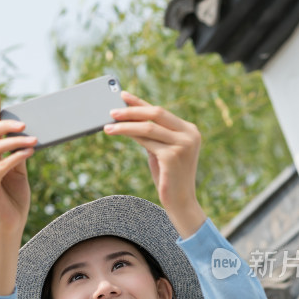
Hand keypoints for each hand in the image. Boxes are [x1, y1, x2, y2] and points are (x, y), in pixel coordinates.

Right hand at [0, 91, 36, 237]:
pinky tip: (29, 152)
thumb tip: (27, 135)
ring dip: (16, 141)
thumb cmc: (14, 199)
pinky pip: (1, 165)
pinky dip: (15, 156)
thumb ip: (18, 154)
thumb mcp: (19, 172)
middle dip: (6, 125)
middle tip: (26, 123)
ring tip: (34, 140)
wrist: (10, 226)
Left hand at [104, 91, 206, 237]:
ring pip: (148, 127)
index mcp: (189, 130)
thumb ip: (152, 136)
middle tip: (112, 110)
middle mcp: (190, 134)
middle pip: (156, 114)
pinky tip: (117, 134)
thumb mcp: (161, 151)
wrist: (181, 202)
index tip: (123, 95)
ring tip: (108, 126)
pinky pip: (146, 141)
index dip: (140, 103)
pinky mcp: (173, 156)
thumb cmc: (168, 178)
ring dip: (126, 125)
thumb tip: (129, 120)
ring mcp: (183, 144)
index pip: (161, 112)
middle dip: (132, 111)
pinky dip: (129, 135)